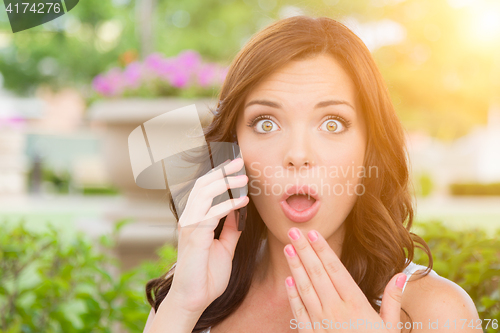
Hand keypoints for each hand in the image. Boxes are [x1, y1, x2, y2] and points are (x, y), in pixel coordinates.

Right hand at [169, 157, 248, 314]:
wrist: (195, 298)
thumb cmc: (207, 274)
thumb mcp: (225, 246)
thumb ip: (231, 227)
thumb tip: (239, 210)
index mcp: (195, 219)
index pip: (204, 189)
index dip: (218, 175)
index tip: (234, 165)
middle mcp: (189, 218)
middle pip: (202, 185)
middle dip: (221, 172)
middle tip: (239, 162)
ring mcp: (189, 226)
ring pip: (204, 194)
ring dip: (225, 183)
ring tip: (243, 178)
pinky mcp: (194, 236)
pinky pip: (211, 214)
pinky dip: (228, 205)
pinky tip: (242, 202)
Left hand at [283, 227, 406, 331]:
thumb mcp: (391, 328)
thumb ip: (393, 300)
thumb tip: (401, 276)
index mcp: (356, 304)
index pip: (336, 270)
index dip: (323, 250)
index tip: (313, 234)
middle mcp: (336, 310)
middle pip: (317, 274)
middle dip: (304, 251)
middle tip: (294, 231)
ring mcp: (321, 323)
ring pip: (305, 289)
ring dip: (295, 267)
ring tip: (288, 248)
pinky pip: (299, 312)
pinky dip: (293, 295)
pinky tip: (288, 280)